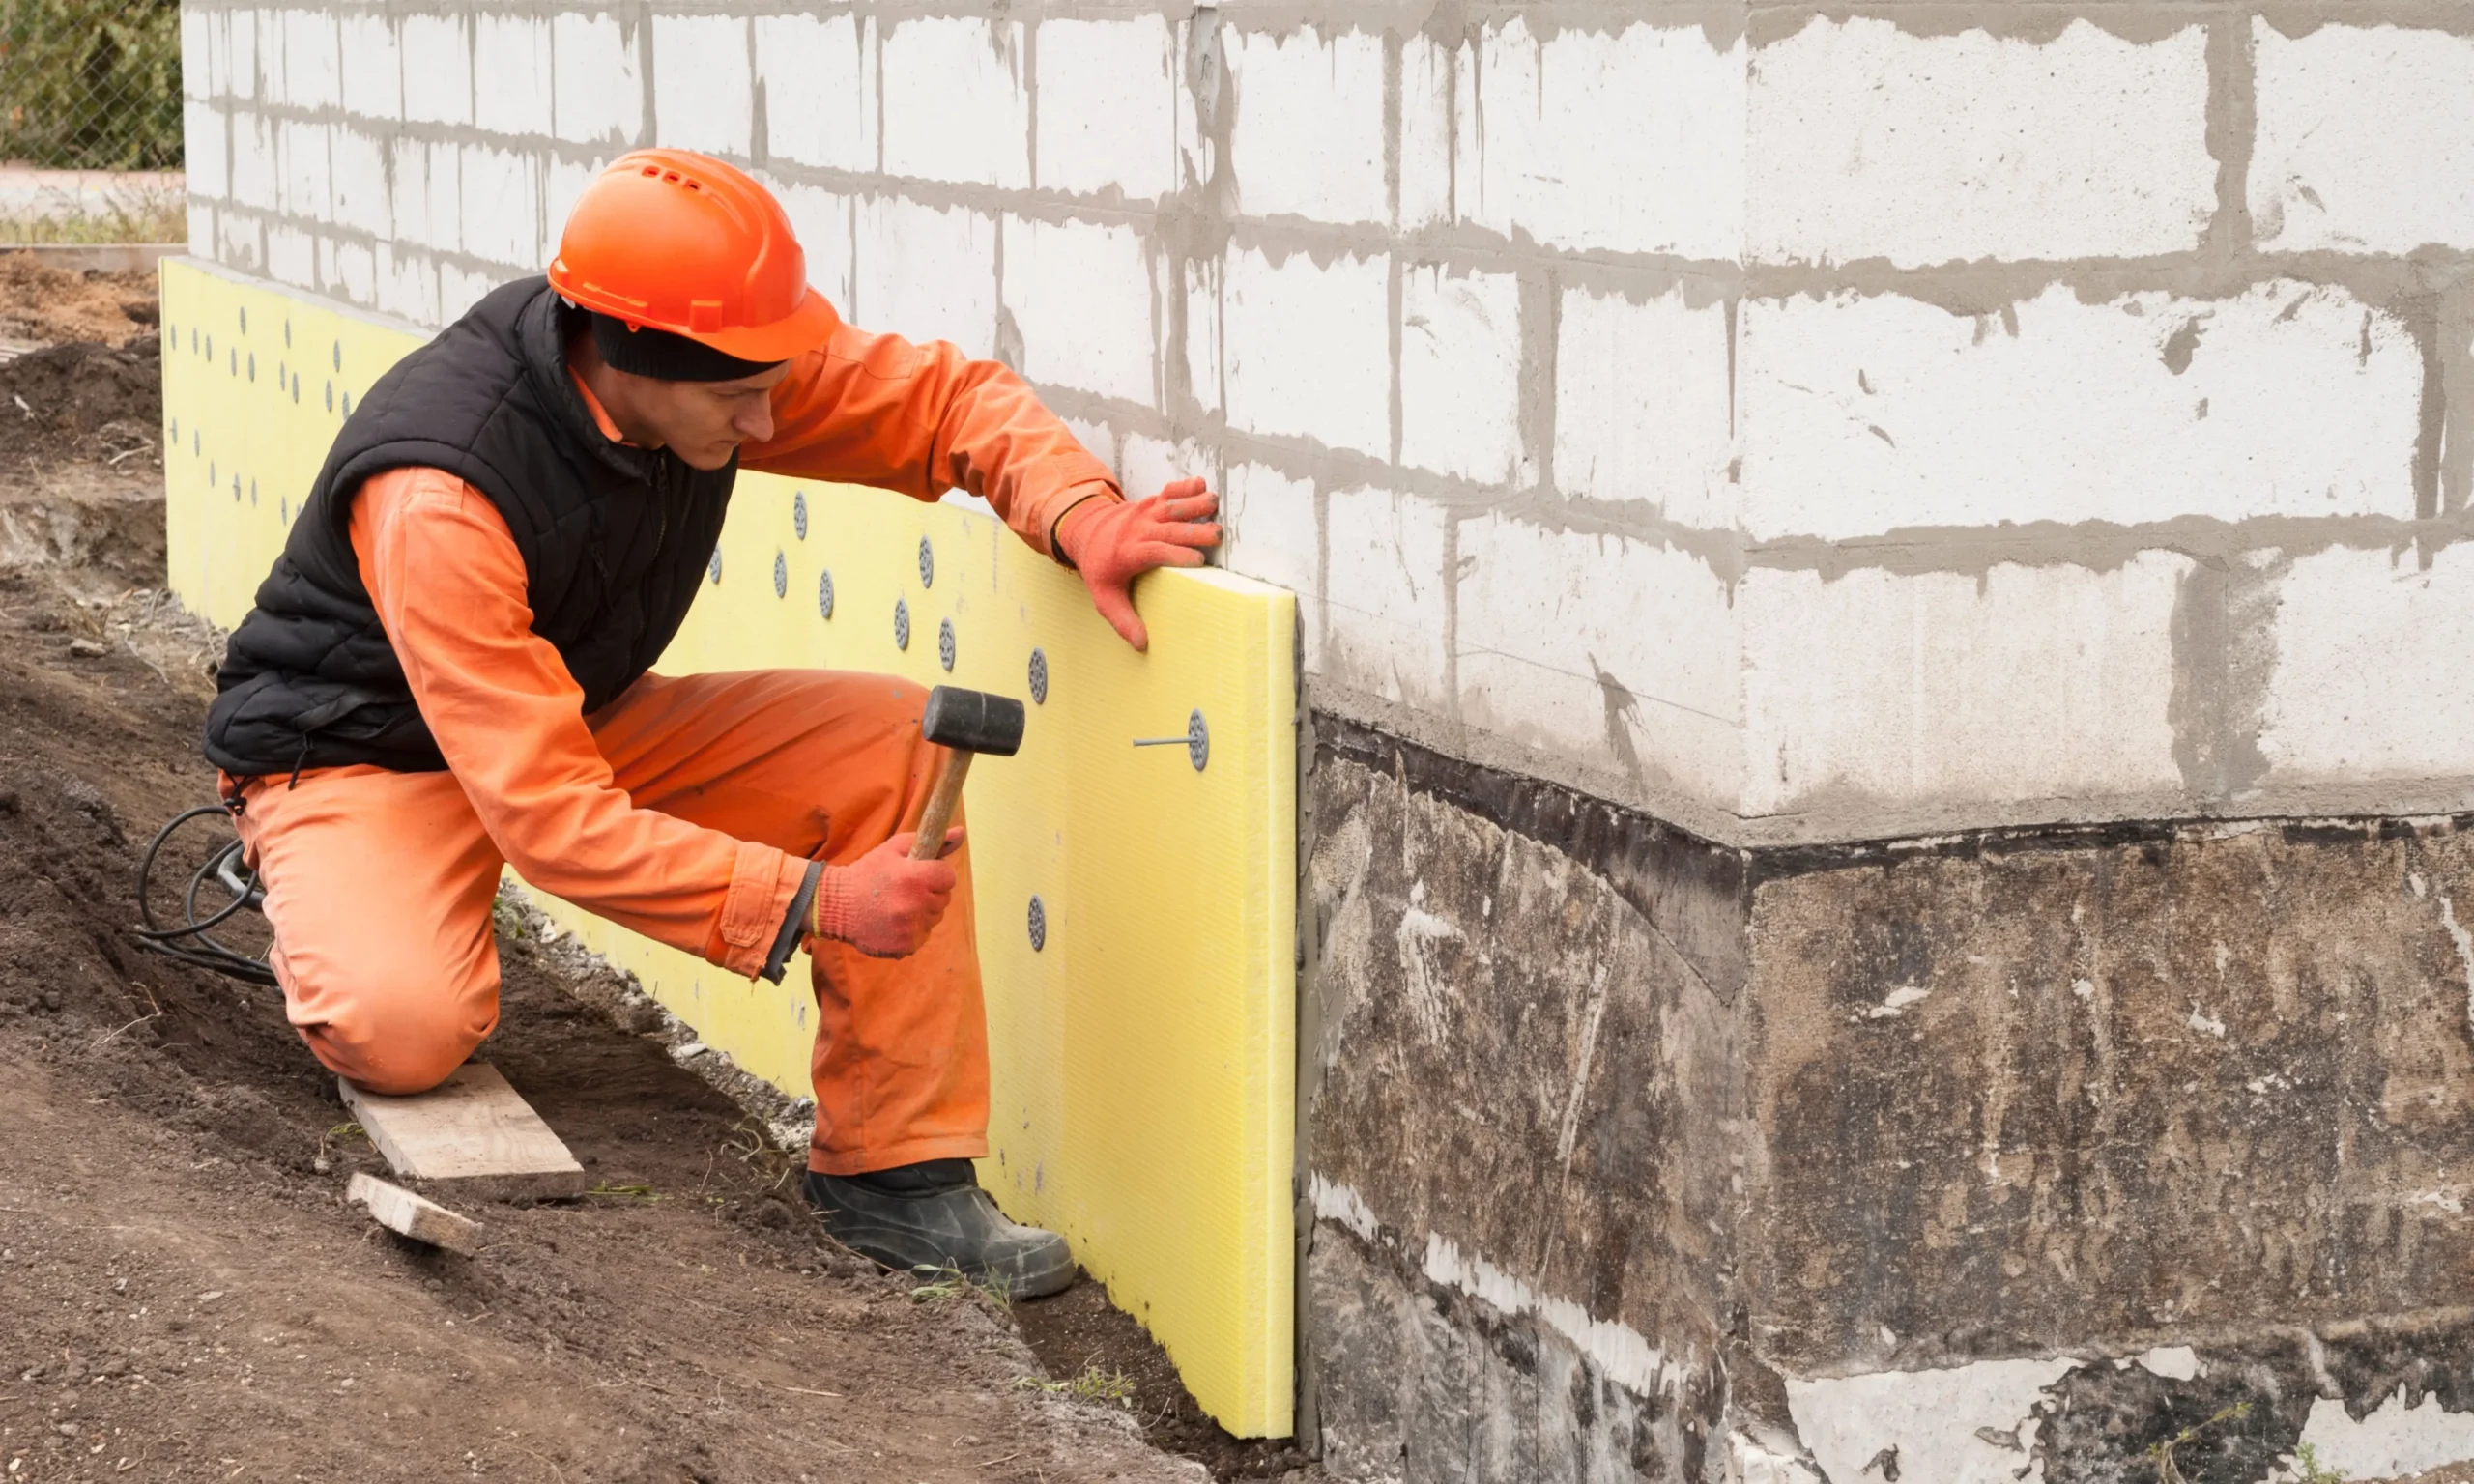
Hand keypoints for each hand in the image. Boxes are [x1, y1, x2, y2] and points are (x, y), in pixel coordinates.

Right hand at [811, 827, 962, 957]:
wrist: (837, 906)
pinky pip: (923, 935)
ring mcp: (911, 927)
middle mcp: (915, 904)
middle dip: (930, 892)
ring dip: (923, 911)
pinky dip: (913, 929)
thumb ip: (930, 840)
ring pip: (934, 918)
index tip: (922, 873)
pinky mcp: (906, 945)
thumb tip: (960, 832)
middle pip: (944, 898)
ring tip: (897, 904)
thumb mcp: (895, 848)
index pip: (948, 877)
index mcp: (915, 877)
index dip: (936, 874)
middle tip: (906, 889)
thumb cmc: (868, 873)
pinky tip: (894, 920)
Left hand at [1057, 479, 1221, 649]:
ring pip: (1171, 506)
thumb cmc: (1099, 567)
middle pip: (1170, 528)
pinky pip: (1169, 491)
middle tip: (1218, 535)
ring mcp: (1146, 513)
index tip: (1198, 561)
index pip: (1155, 552)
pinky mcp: (1151, 502)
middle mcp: (1139, 529)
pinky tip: (1202, 484)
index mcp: (1129, 553)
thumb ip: (1122, 620)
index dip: (1176, 555)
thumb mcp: (1104, 598)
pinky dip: (1185, 486)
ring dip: (1193, 503)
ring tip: (1214, 504)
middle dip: (1194, 531)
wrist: (1084, 530)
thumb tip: (1142, 645)